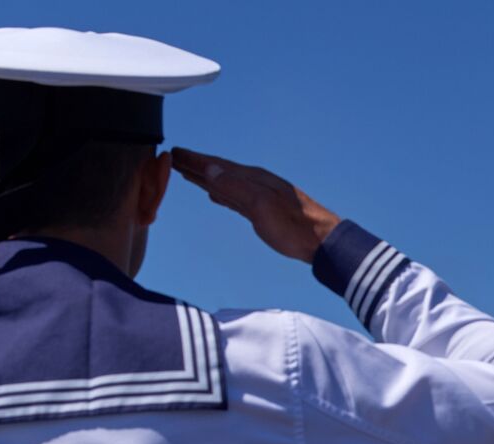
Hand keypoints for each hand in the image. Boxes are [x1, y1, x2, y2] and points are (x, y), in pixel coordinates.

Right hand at [171, 148, 340, 262]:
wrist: (320, 240)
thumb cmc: (293, 226)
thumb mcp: (261, 206)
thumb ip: (235, 187)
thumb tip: (209, 169)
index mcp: (253, 179)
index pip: (217, 166)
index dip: (195, 160)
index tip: (175, 152)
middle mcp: (255, 183)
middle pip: (219, 171)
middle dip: (196, 165)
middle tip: (173, 159)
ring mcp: (259, 196)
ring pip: (225, 183)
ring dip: (206, 178)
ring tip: (188, 173)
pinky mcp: (262, 211)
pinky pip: (234, 197)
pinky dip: (221, 193)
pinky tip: (215, 194)